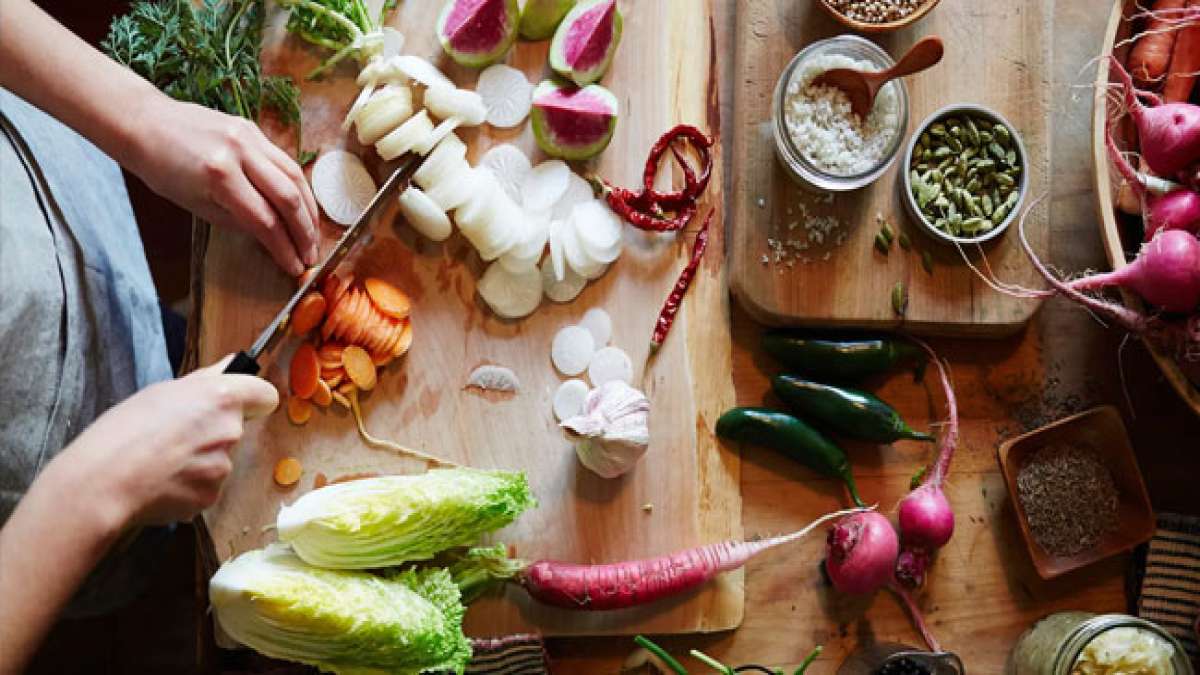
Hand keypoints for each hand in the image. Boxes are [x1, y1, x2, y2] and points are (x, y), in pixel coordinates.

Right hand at [56, 356, 278, 527]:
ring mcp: (222, 467)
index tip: (238, 404)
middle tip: (174, 435)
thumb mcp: (160, 392)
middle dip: (212, 432)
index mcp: (221, 398)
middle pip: (235, 429)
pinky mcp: (210, 497)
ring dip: (198, 461)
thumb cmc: (123, 431)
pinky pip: (205, 487)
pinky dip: (188, 486)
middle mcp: (230, 432)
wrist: (102, 482)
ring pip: (219, 460)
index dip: (252, 400)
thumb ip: (205, 380)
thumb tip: (230, 366)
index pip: (266, 396)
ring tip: (160, 461)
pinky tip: (160, 482)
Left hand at [128, 96, 319, 275]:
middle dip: (305, 232)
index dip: (284, 248)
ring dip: (310, 209)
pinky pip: (285, 161)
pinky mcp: (254, 129)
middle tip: (311, 254)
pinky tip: (302, 204)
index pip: (265, 221)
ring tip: (313, 233)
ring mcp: (250, 137)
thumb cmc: (162, 169)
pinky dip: (298, 186)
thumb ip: (238, 221)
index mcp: (219, 176)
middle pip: (288, 198)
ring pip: (295, 176)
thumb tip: (271, 238)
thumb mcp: (196, 206)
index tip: (295, 267)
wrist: (146, 124)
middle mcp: (240, 153)